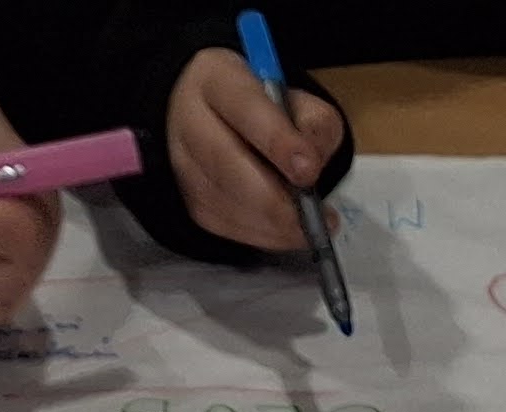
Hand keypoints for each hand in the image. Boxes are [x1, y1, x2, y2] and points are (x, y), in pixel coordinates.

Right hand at [168, 50, 347, 253]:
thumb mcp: (296, 100)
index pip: (245, 109)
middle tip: (319, 218)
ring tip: (314, 224)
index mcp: (218, 81)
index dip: (278, 142)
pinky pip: (231, 229)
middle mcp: (190, 121)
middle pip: (227, 166)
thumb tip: (312, 164)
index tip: (309, 171)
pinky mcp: (192, 203)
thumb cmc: (264, 110)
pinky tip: (289, 230)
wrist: (216, 121)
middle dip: (277, 201)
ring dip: (276, 225)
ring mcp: (185, 166)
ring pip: (229, 205)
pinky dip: (266, 236)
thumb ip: (315, 123)